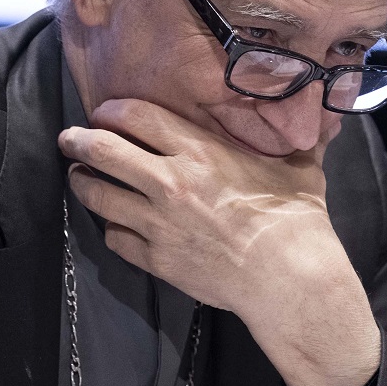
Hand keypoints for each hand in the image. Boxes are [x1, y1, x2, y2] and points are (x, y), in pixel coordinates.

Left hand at [58, 98, 380, 385]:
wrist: (289, 279)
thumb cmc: (298, 219)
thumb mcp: (300, 164)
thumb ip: (295, 134)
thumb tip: (317, 106)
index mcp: (199, 151)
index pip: (134, 116)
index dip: (111, 110)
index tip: (104, 112)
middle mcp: (169, 182)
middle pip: (101, 151)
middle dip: (77, 141)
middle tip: (69, 138)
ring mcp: (158, 224)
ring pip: (97, 196)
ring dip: (83, 184)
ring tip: (80, 178)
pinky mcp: (157, 259)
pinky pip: (115, 239)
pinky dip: (110, 229)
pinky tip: (114, 224)